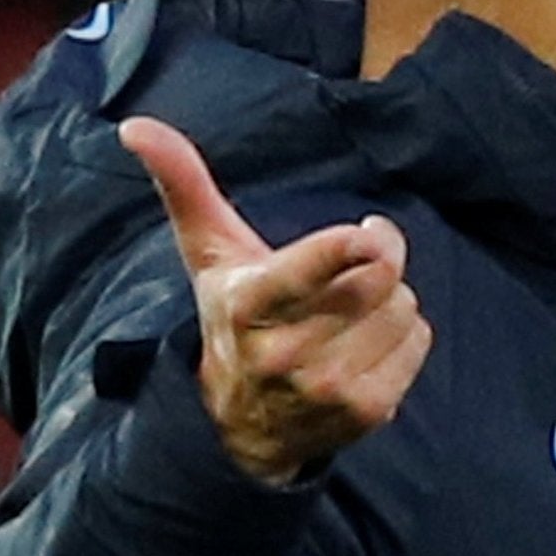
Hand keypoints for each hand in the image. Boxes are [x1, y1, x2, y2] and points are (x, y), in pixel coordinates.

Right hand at [119, 117, 432, 484]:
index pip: (314, 268)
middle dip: (376, 259)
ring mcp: (326, 386)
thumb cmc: (234, 319)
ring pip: (403, 307)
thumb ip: (183, 185)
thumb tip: (136, 126)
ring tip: (347, 314)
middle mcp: (286, 352)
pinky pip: (419, 340)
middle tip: (352, 264)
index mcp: (248, 304)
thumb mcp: (208, 256)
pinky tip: (364, 346)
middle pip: (378, 277)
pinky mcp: (366, 410)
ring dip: (389, 300)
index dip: (351, 246)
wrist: (242, 428)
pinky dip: (404, 335)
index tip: (367, 233)